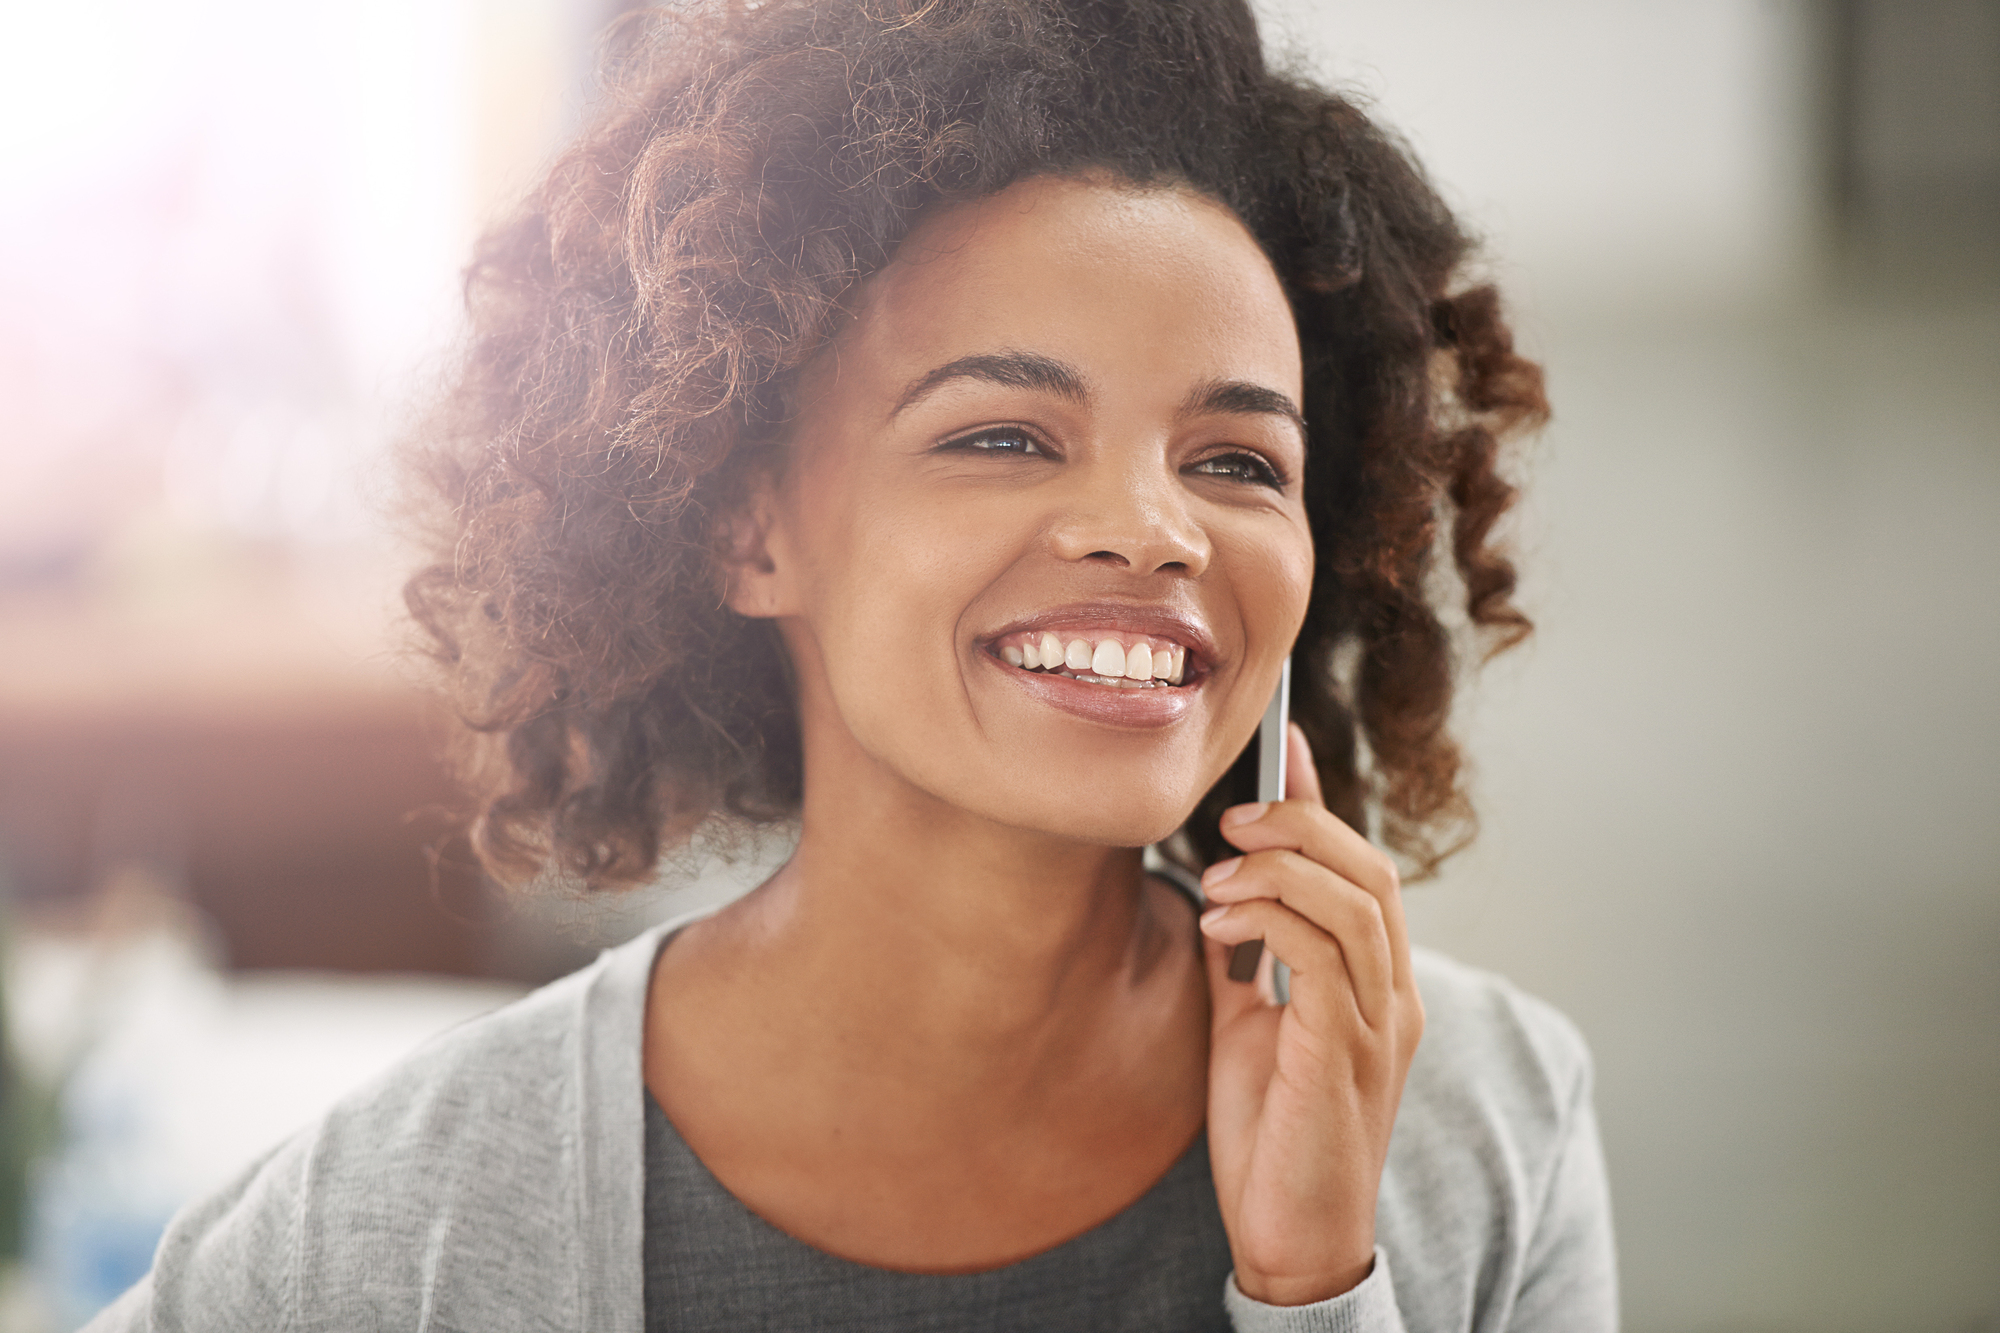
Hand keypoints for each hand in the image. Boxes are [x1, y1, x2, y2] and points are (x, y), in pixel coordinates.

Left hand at [1197, 723, 1423, 1305]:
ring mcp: (1379, 1025)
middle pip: (1369, 871)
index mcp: (1375, 983)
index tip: (1280, 743)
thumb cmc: (1272, 1134)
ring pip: (1356, 904)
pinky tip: (1222, 921)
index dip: (1322, 800)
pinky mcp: (1347, 1055)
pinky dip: (1271, 920)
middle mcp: (1393, 996)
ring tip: (1217, 873)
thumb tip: (1217, 892)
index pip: (1362, 868)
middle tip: (1230, 814)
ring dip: (1279, 868)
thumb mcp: (1247, 1026)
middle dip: (1300, 822)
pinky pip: (1323, 957)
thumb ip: (1246, 959)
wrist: (1291, 1236)